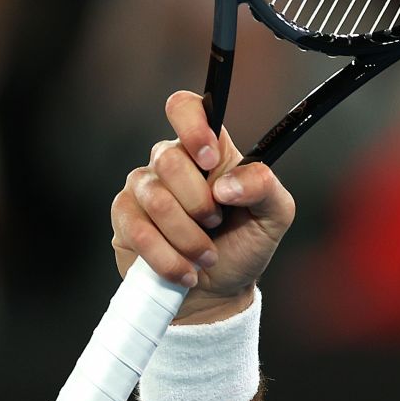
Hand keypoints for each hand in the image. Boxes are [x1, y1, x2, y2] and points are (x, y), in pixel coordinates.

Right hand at [110, 91, 296, 322]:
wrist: (218, 292)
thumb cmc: (245, 245)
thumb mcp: (275, 216)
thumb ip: (264, 187)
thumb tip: (226, 184)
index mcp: (211, 151)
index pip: (186, 108)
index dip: (193, 127)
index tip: (210, 159)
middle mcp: (171, 162)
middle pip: (169, 159)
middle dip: (200, 203)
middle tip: (217, 224)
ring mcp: (143, 188)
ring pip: (155, 199)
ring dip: (188, 237)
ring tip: (206, 255)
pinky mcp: (124, 218)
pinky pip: (138, 230)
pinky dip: (168, 257)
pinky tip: (186, 270)